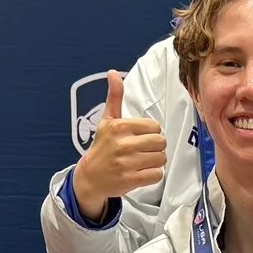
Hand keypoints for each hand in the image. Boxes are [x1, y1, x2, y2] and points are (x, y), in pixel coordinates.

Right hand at [71, 71, 165, 219]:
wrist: (90, 176)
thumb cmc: (102, 146)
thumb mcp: (107, 120)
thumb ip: (115, 96)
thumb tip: (113, 73)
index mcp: (119, 127)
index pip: (155, 126)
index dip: (151, 132)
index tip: (140, 137)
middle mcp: (123, 144)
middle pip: (161, 142)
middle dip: (156, 147)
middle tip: (144, 150)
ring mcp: (127, 164)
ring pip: (161, 159)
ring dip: (156, 161)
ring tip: (142, 161)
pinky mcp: (131, 180)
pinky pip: (157, 174)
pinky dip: (153, 174)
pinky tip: (142, 172)